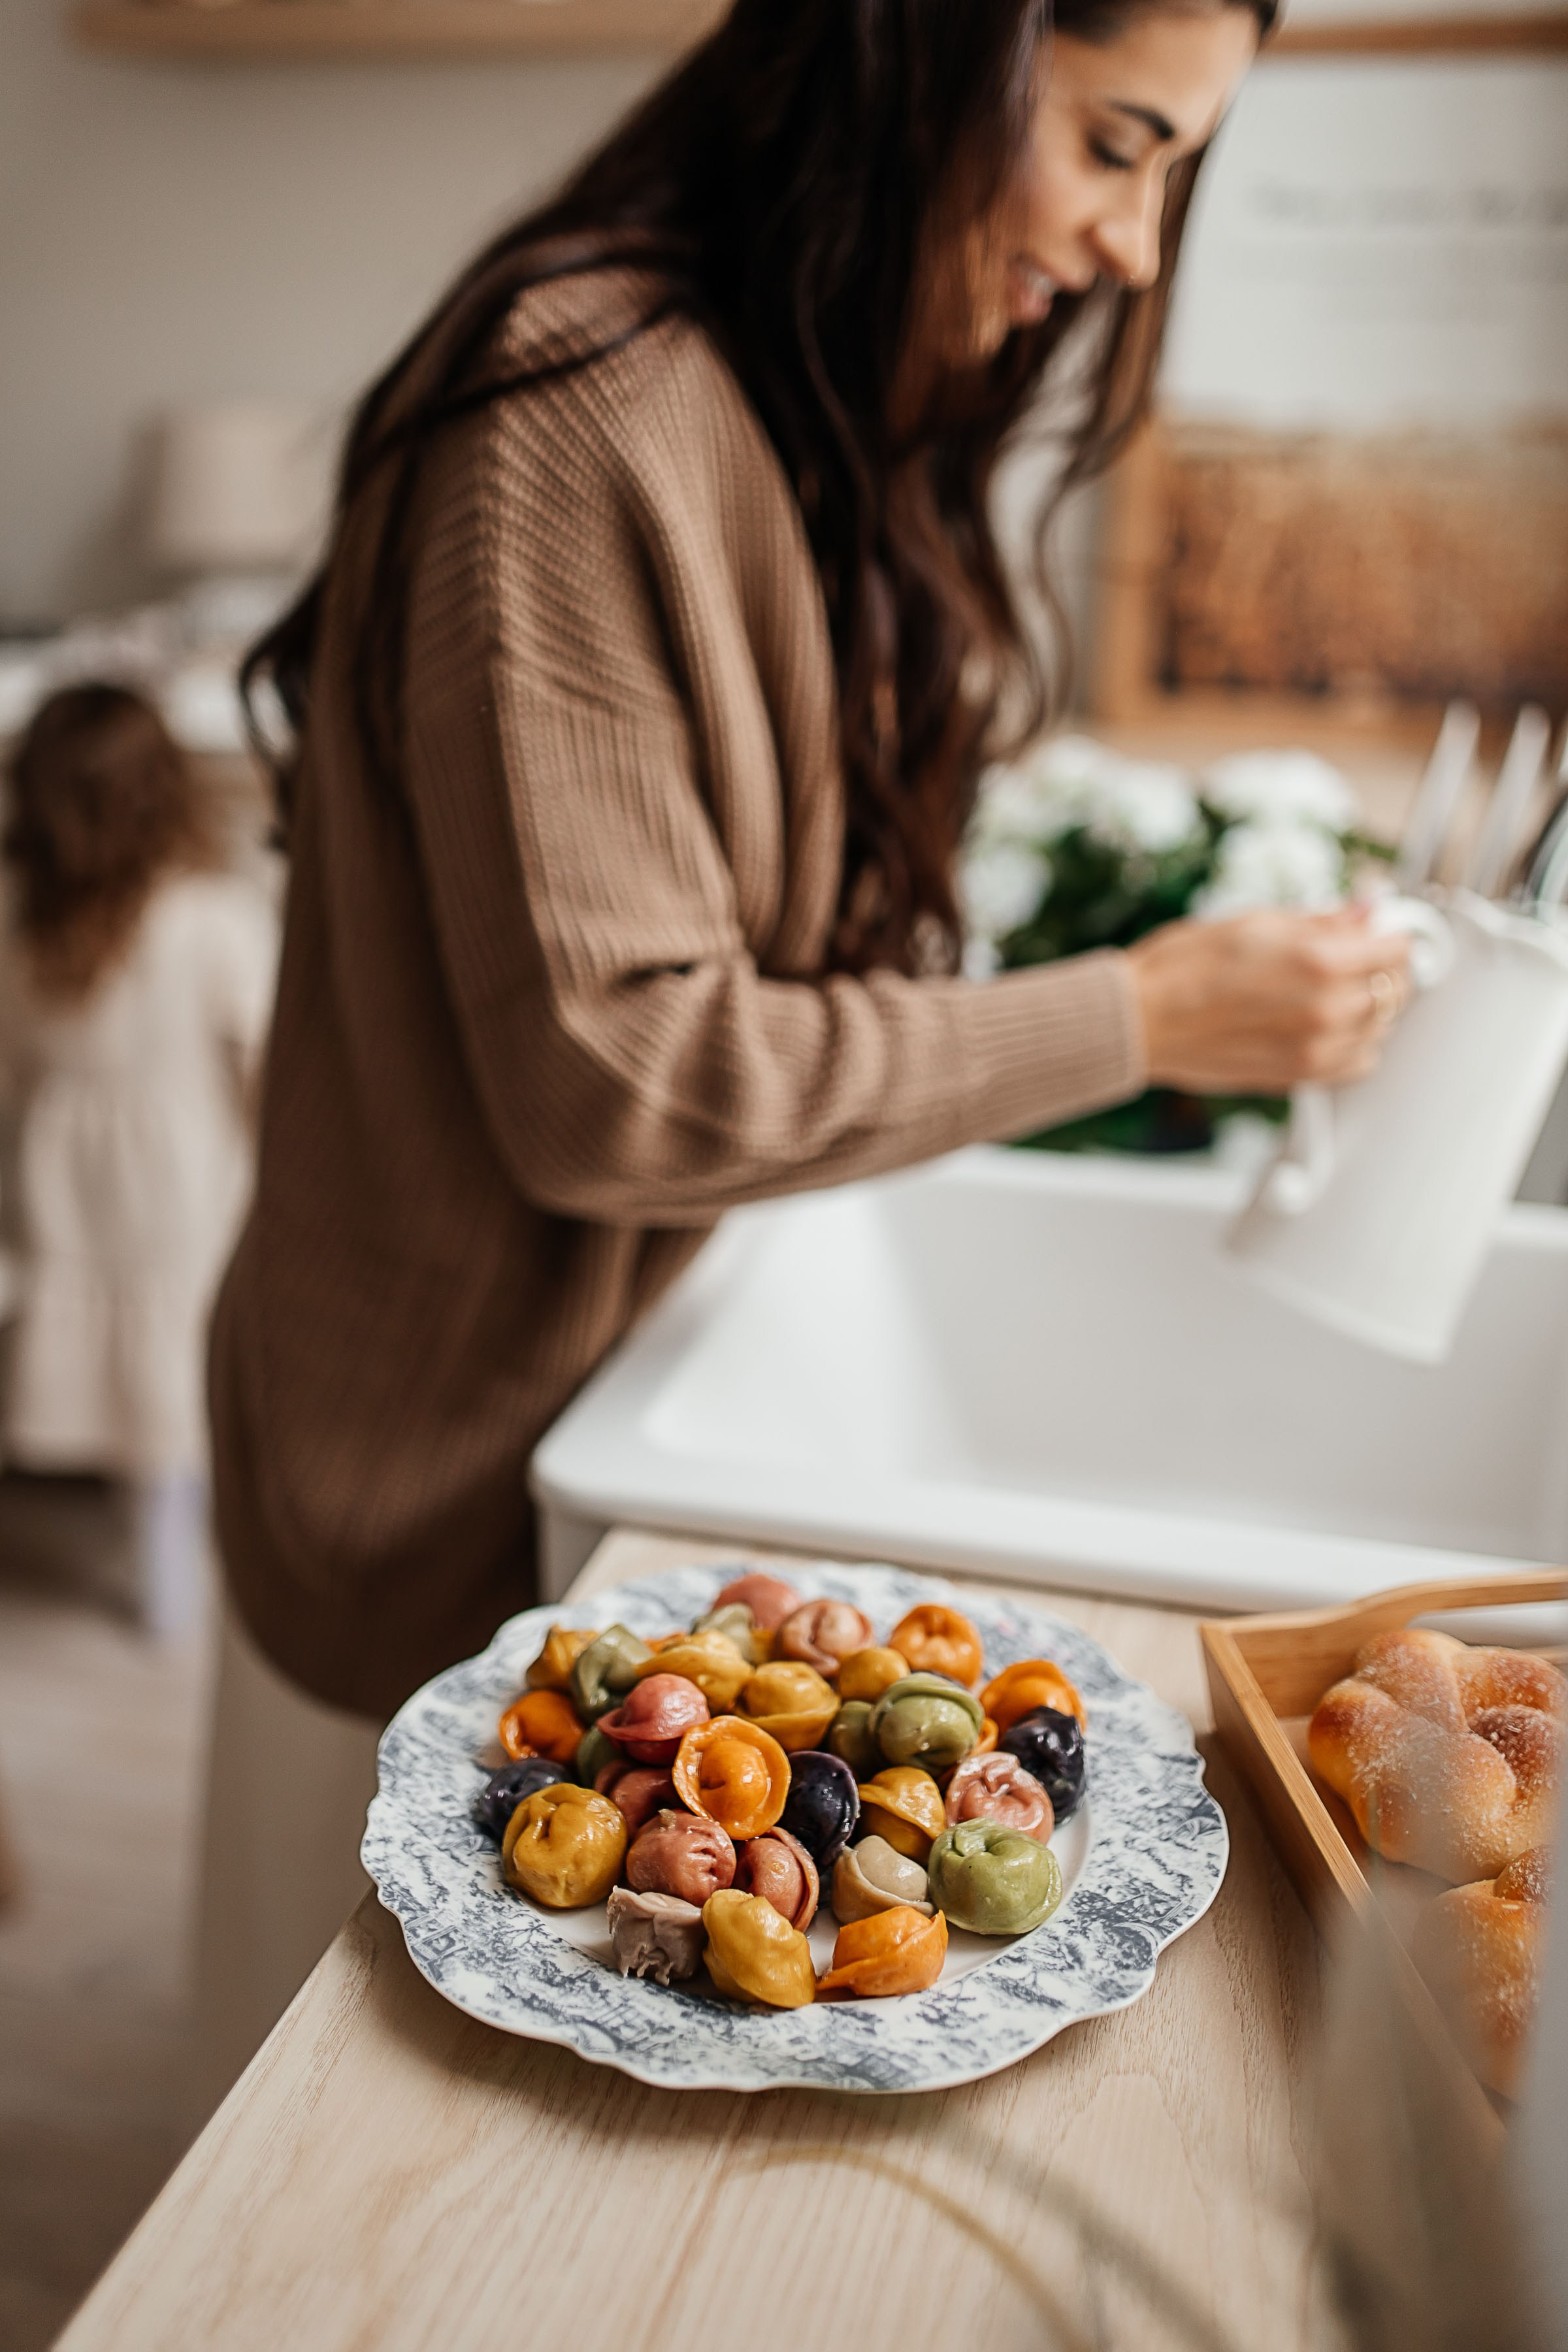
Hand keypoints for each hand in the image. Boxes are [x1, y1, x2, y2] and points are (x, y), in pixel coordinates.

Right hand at [1125, 907, 1412, 1094]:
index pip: (1397, 949)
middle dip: (1383, 969)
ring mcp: (1317, 1049)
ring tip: (1333, 991)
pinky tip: (1327, 1025)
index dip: (1391, 935)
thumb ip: (1324, 921)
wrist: (1140, 1020)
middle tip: (1357, 956)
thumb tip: (1366, 911)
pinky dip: (1355, 1043)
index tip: (1380, 932)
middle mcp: (1328, 1010)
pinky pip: (1359, 1062)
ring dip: (1369, 1006)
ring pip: (1381, 1028)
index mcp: (1321, 961)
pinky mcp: (1300, 1076)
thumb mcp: (1258, 922)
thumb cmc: (1184, 966)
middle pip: (1396, 990)